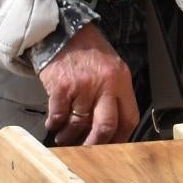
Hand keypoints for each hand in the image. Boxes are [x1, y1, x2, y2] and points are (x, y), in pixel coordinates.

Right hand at [38, 25, 135, 146]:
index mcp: (121, 81)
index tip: (110, 147)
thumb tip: (109, 128)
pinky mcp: (62, 86)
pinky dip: (55, 124)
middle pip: (106, 126)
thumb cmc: (88, 52)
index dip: (120, 138)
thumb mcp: (112, 68)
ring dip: (70, 136)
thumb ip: (113, 94)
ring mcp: (83, 85)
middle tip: (86, 151)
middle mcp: (105, 84)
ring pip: (79, 123)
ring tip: (64, 139)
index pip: (128, 118)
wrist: (63, 31)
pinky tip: (53, 124)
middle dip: (95, 144)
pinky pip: (59, 115)